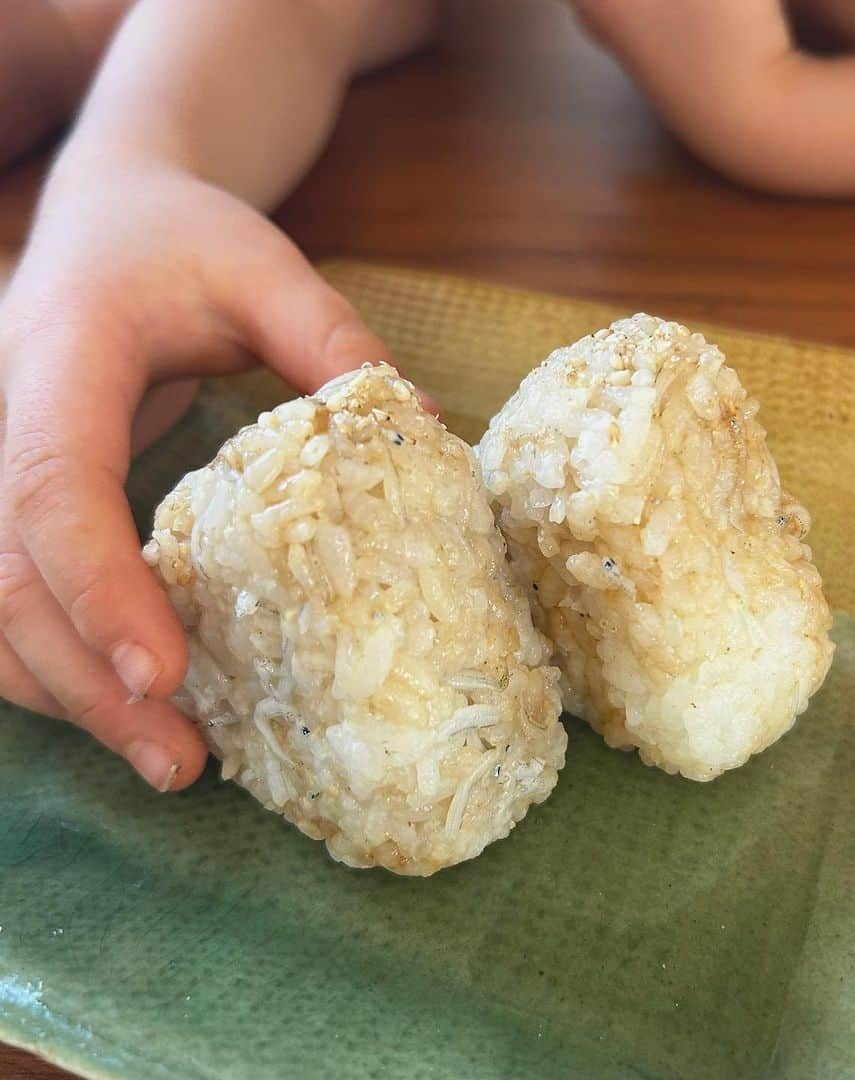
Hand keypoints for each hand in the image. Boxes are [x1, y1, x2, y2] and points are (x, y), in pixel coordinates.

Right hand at [0, 149, 394, 789]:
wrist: (111, 216)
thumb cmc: (185, 237)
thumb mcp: (265, 268)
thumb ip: (333, 342)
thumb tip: (426, 429)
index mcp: (61, 356)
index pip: (55, 484)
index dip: (100, 586)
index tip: (167, 674)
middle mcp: (5, 419)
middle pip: (8, 575)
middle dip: (85, 680)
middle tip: (180, 762)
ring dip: (68, 692)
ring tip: (170, 761)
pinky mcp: (19, 498)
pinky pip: (11, 596)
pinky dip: (61, 663)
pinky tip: (132, 706)